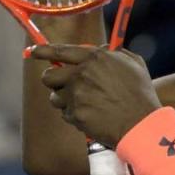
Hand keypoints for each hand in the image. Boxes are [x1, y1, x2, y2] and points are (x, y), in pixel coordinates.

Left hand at [35, 43, 160, 147]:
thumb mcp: (133, 63)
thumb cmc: (140, 92)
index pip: (61, 51)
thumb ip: (112, 53)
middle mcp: (82, 73)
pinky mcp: (75, 114)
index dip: (44, 51)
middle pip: (49, 76)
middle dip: (53, 81)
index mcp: (95, 57)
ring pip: (55, 97)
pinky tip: (91, 116)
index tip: (32, 52)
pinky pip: (65, 114)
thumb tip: (98, 50)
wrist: (141, 123)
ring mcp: (77, 95)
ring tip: (85, 104)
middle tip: (65, 86)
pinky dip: (74, 116)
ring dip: (65, 101)